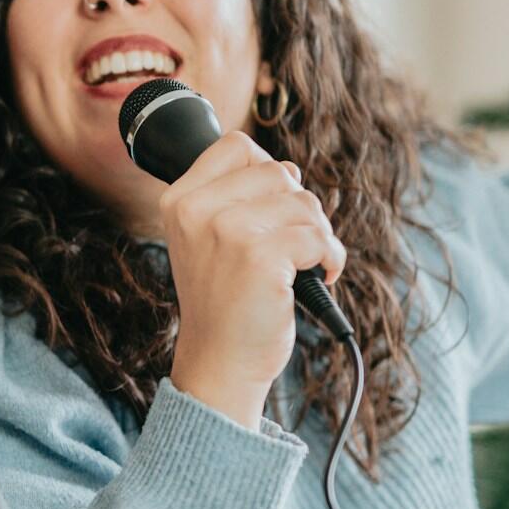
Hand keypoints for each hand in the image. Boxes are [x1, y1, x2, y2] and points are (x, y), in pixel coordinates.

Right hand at [161, 133, 345, 427]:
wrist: (220, 362)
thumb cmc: (224, 302)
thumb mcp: (207, 240)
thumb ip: (232, 199)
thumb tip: (289, 171)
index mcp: (178, 201)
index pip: (236, 146)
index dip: (265, 172)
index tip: (267, 210)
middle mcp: (196, 210)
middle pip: (280, 172)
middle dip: (298, 209)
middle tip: (289, 246)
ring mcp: (226, 232)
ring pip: (305, 203)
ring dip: (318, 236)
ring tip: (301, 265)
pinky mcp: (260, 257)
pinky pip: (318, 236)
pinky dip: (329, 258)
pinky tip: (315, 278)